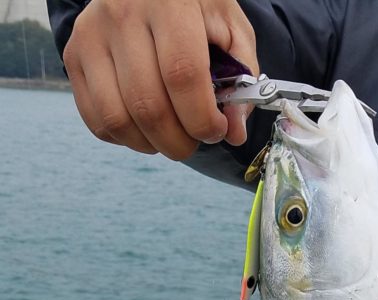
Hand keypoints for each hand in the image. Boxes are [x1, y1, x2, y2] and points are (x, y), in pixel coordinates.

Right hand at [63, 0, 257, 158]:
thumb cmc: (195, 9)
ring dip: (151, 145)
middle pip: (149, 105)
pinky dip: (125, 138)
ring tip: (170, 136)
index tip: (217, 130)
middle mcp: (122, 12)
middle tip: (194, 141)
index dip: (202, 118)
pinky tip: (145, 127)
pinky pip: (97, 120)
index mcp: (168, 1)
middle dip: (179, 142)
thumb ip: (240, 78)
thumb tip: (233, 132)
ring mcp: (92, 34)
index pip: (182, 74)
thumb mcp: (230, 28)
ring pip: (118, 119)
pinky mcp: (74, 54)